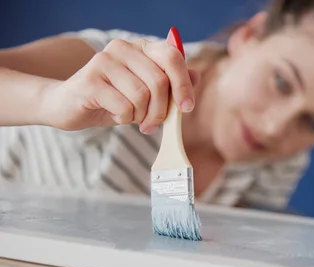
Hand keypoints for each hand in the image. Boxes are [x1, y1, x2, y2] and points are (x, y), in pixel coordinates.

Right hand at [40, 37, 198, 132]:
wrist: (69, 106)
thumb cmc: (114, 100)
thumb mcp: (147, 94)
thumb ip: (171, 84)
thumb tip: (196, 75)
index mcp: (141, 48)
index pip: (173, 57)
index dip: (184, 85)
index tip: (187, 107)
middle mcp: (123, 48)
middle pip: (159, 81)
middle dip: (161, 110)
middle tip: (152, 124)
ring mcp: (104, 61)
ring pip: (142, 95)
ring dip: (141, 116)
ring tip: (132, 118)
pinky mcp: (90, 80)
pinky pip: (124, 106)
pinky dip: (125, 118)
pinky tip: (116, 114)